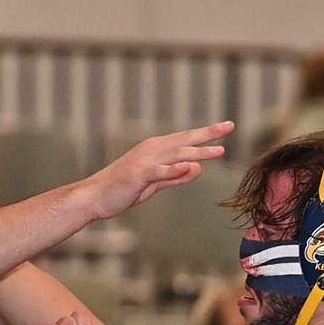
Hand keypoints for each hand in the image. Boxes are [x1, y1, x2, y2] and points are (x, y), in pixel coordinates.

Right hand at [80, 122, 232, 219]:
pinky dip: (174, 169)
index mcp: (155, 150)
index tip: (225, 128)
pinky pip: (159, 171)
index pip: (185, 139)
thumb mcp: (155, 184)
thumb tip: (197, 168)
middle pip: (184, 140)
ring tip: (218, 150)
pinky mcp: (138, 174)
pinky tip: (190, 166)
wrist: (94, 197)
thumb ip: (176, 176)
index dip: (206, 134)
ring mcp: (144, 161)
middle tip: (229, 127)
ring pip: (176, 154)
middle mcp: (151, 150)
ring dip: (198, 151)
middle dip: (208, 134)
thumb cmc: (122, 190)